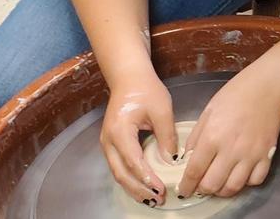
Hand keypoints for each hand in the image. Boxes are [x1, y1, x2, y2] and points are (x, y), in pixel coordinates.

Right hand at [100, 72, 176, 207]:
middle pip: (121, 174)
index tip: (162, 189)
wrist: (129, 78)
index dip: (147, 178)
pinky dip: (131, 179)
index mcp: (119, 131)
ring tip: (152, 199)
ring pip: (118, 173)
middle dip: (139, 190)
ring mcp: (107, 144)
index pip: (133, 162)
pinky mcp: (112, 145)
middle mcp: (108, 141)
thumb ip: (167, 136)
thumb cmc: (145, 90)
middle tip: (158, 200)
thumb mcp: (162, 110)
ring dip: (134, 188)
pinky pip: (120, 167)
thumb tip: (172, 160)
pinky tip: (145, 187)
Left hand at [177, 70, 279, 199]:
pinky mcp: (267, 154)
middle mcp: (231, 150)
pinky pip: (256, 180)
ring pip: (233, 187)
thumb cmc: (236, 94)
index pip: (194, 171)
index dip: (186, 185)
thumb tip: (189, 158)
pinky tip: (241, 174)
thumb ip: (196, 137)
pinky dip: (246, 182)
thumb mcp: (208, 112)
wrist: (267, 86)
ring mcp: (251, 154)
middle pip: (212, 184)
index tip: (184, 189)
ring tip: (219, 183)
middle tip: (201, 185)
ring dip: (222, 190)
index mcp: (212, 137)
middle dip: (202, 189)